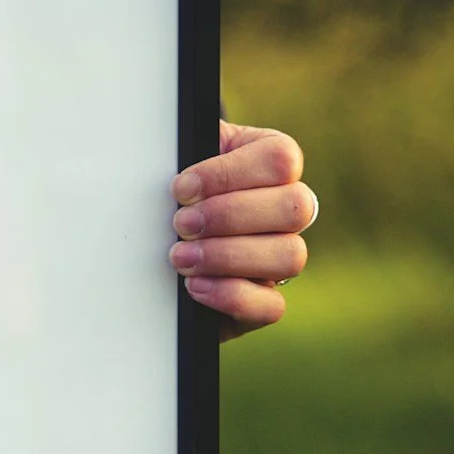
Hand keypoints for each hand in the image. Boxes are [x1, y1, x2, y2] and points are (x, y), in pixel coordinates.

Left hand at [171, 120, 315, 338]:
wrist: (164, 229)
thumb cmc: (177, 187)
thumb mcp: (180, 154)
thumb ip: (182, 147)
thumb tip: (159, 150)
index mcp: (272, 161)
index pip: (279, 160)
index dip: (229, 175)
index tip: (182, 188)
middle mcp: (289, 208)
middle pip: (295, 208)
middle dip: (228, 216)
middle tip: (181, 223)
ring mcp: (282, 254)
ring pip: (290, 256)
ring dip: (228, 257)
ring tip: (181, 256)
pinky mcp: (266, 299)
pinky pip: (273, 306)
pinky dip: (232, 297)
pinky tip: (194, 286)